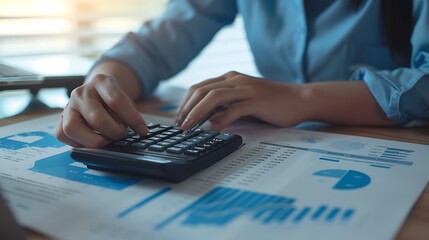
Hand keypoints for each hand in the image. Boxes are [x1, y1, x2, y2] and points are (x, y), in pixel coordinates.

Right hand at [56, 74, 147, 147]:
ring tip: (106, 140)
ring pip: (73, 128)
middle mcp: (81, 92)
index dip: (132, 119)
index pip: (117, 100)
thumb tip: (139, 132)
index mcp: (101, 82)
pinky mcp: (60, 119)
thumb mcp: (125, 102)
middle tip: (121, 135)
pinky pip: (63, 134)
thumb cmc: (112, 101)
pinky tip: (91, 141)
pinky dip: (78, 143)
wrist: (95, 93)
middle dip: (114, 132)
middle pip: (97, 118)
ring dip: (94, 140)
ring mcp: (68, 105)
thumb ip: (130, 115)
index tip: (143, 131)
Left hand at [175, 71, 308, 130]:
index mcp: (230, 78)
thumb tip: (205, 119)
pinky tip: (214, 129)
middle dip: (187, 109)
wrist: (299, 99)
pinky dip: (221, 119)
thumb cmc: (270, 103)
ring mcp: (246, 89)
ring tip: (189, 127)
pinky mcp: (257, 100)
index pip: (199, 87)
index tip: (179, 119)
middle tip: (179, 125)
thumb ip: (225, 106)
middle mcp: (235, 79)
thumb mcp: (243, 101)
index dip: (185, 103)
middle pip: (202, 91)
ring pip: (214, 97)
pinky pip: (234, 109)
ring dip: (198, 113)